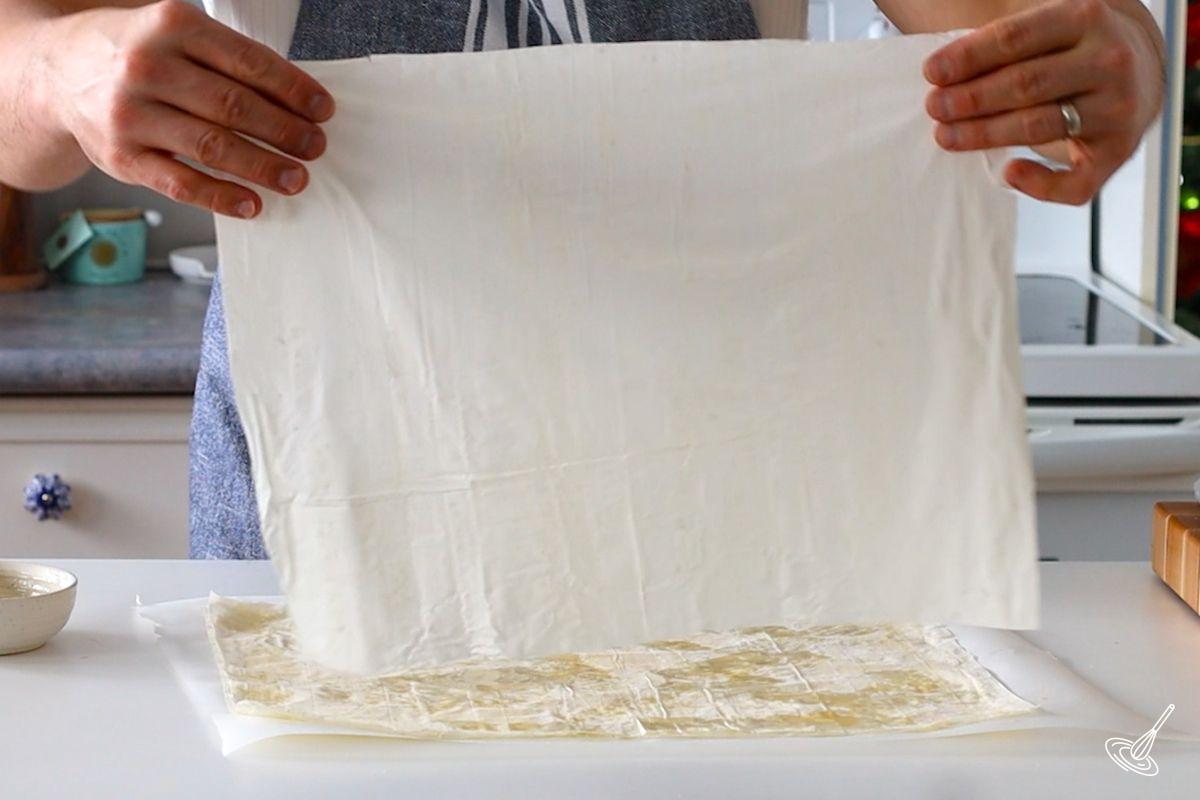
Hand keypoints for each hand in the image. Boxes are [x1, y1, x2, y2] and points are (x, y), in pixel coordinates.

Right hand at [42, 0, 333, 217]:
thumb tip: (297, 102)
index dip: (293, 90)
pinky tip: (252, 204)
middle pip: (234, 107)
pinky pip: (181, 182)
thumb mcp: (176, 33)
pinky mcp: (121, 156)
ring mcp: (131, 114)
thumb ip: (227, 59)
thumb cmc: (137, 52)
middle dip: (285, 131)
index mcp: (172, 25)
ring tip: (296, 178)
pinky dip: (221, 196)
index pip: (248, 62)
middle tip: (315, 147)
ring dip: (263, 166)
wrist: (57, 71)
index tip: (323, 110)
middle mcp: (148, 67)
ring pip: (213, 147)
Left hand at [922, 0, 1165, 205]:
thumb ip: (1006, 42)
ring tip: (946, 136)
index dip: (969, 57)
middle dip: (972, 99)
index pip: (1016, 38)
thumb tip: (942, 72)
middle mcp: (1108, 61)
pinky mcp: (1119, 150)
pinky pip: (1076, 180)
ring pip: (1039, 126)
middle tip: (935, 107)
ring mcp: (1117, 107)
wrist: (1141, 72)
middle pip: (1025, 84)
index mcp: (1085, 18)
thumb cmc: (1073, 50)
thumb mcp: (1050, 26)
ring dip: (985, 134)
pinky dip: (1040, 184)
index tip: (932, 73)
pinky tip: (1009, 172)